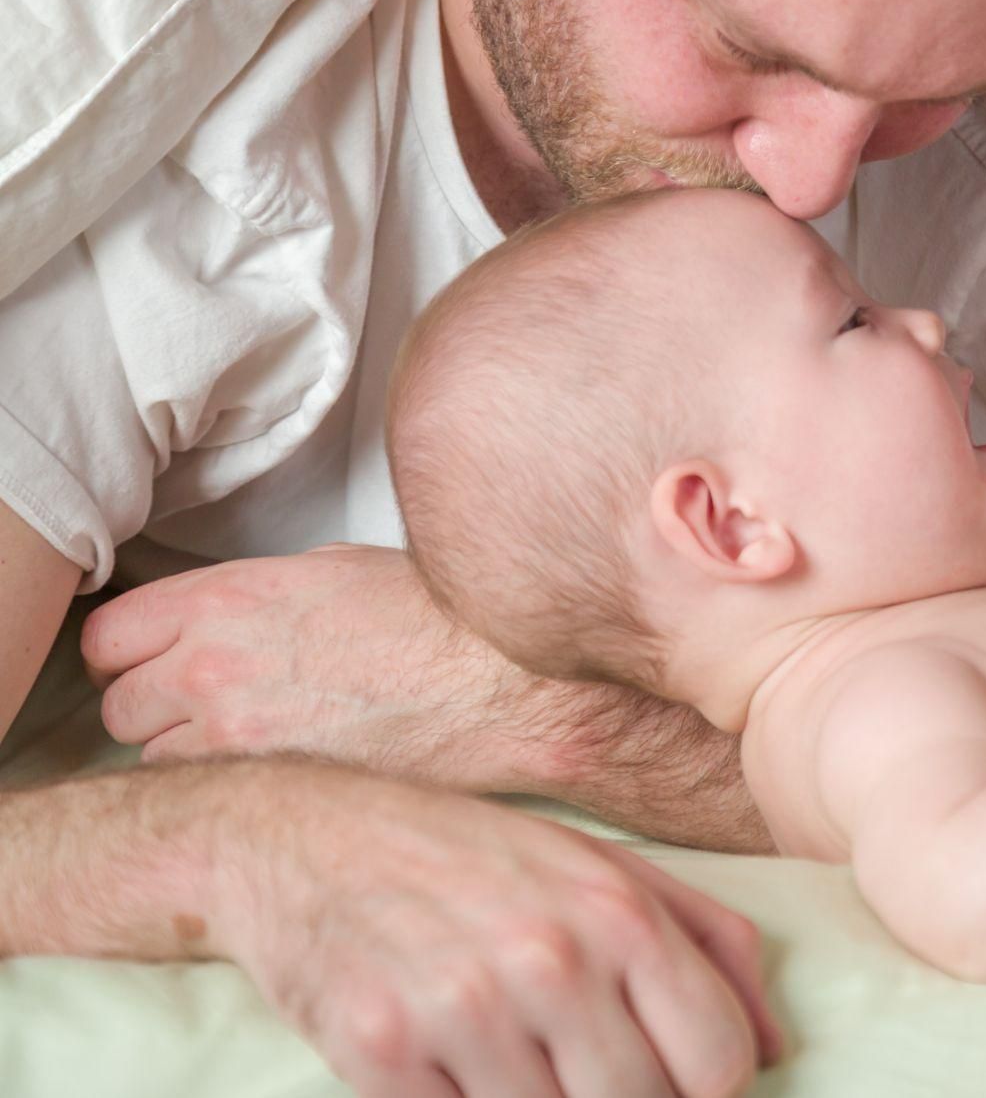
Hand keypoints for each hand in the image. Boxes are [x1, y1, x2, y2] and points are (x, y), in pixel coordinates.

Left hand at [81, 546, 543, 782]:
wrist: (500, 684)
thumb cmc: (438, 622)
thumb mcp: (334, 571)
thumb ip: (253, 595)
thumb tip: (222, 617)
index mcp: (228, 596)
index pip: (108, 635)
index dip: (131, 654)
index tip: (153, 664)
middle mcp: (212, 661)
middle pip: (119, 702)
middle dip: (155, 707)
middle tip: (206, 709)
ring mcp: (234, 729)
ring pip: (152, 756)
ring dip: (189, 751)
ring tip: (255, 740)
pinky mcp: (267, 782)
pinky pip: (204, 791)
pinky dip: (228, 785)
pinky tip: (280, 767)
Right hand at [215, 762, 779, 1096]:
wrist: (309, 838)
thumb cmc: (481, 857)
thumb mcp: (611, 868)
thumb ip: (714, 948)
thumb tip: (778, 1049)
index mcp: (621, 912)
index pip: (719, 1063)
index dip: (706, 1091)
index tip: (671, 1080)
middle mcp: (551, 958)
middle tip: (586, 1070)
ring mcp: (464, 1009)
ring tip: (519, 1060)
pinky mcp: (381, 1053)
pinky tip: (457, 1072)